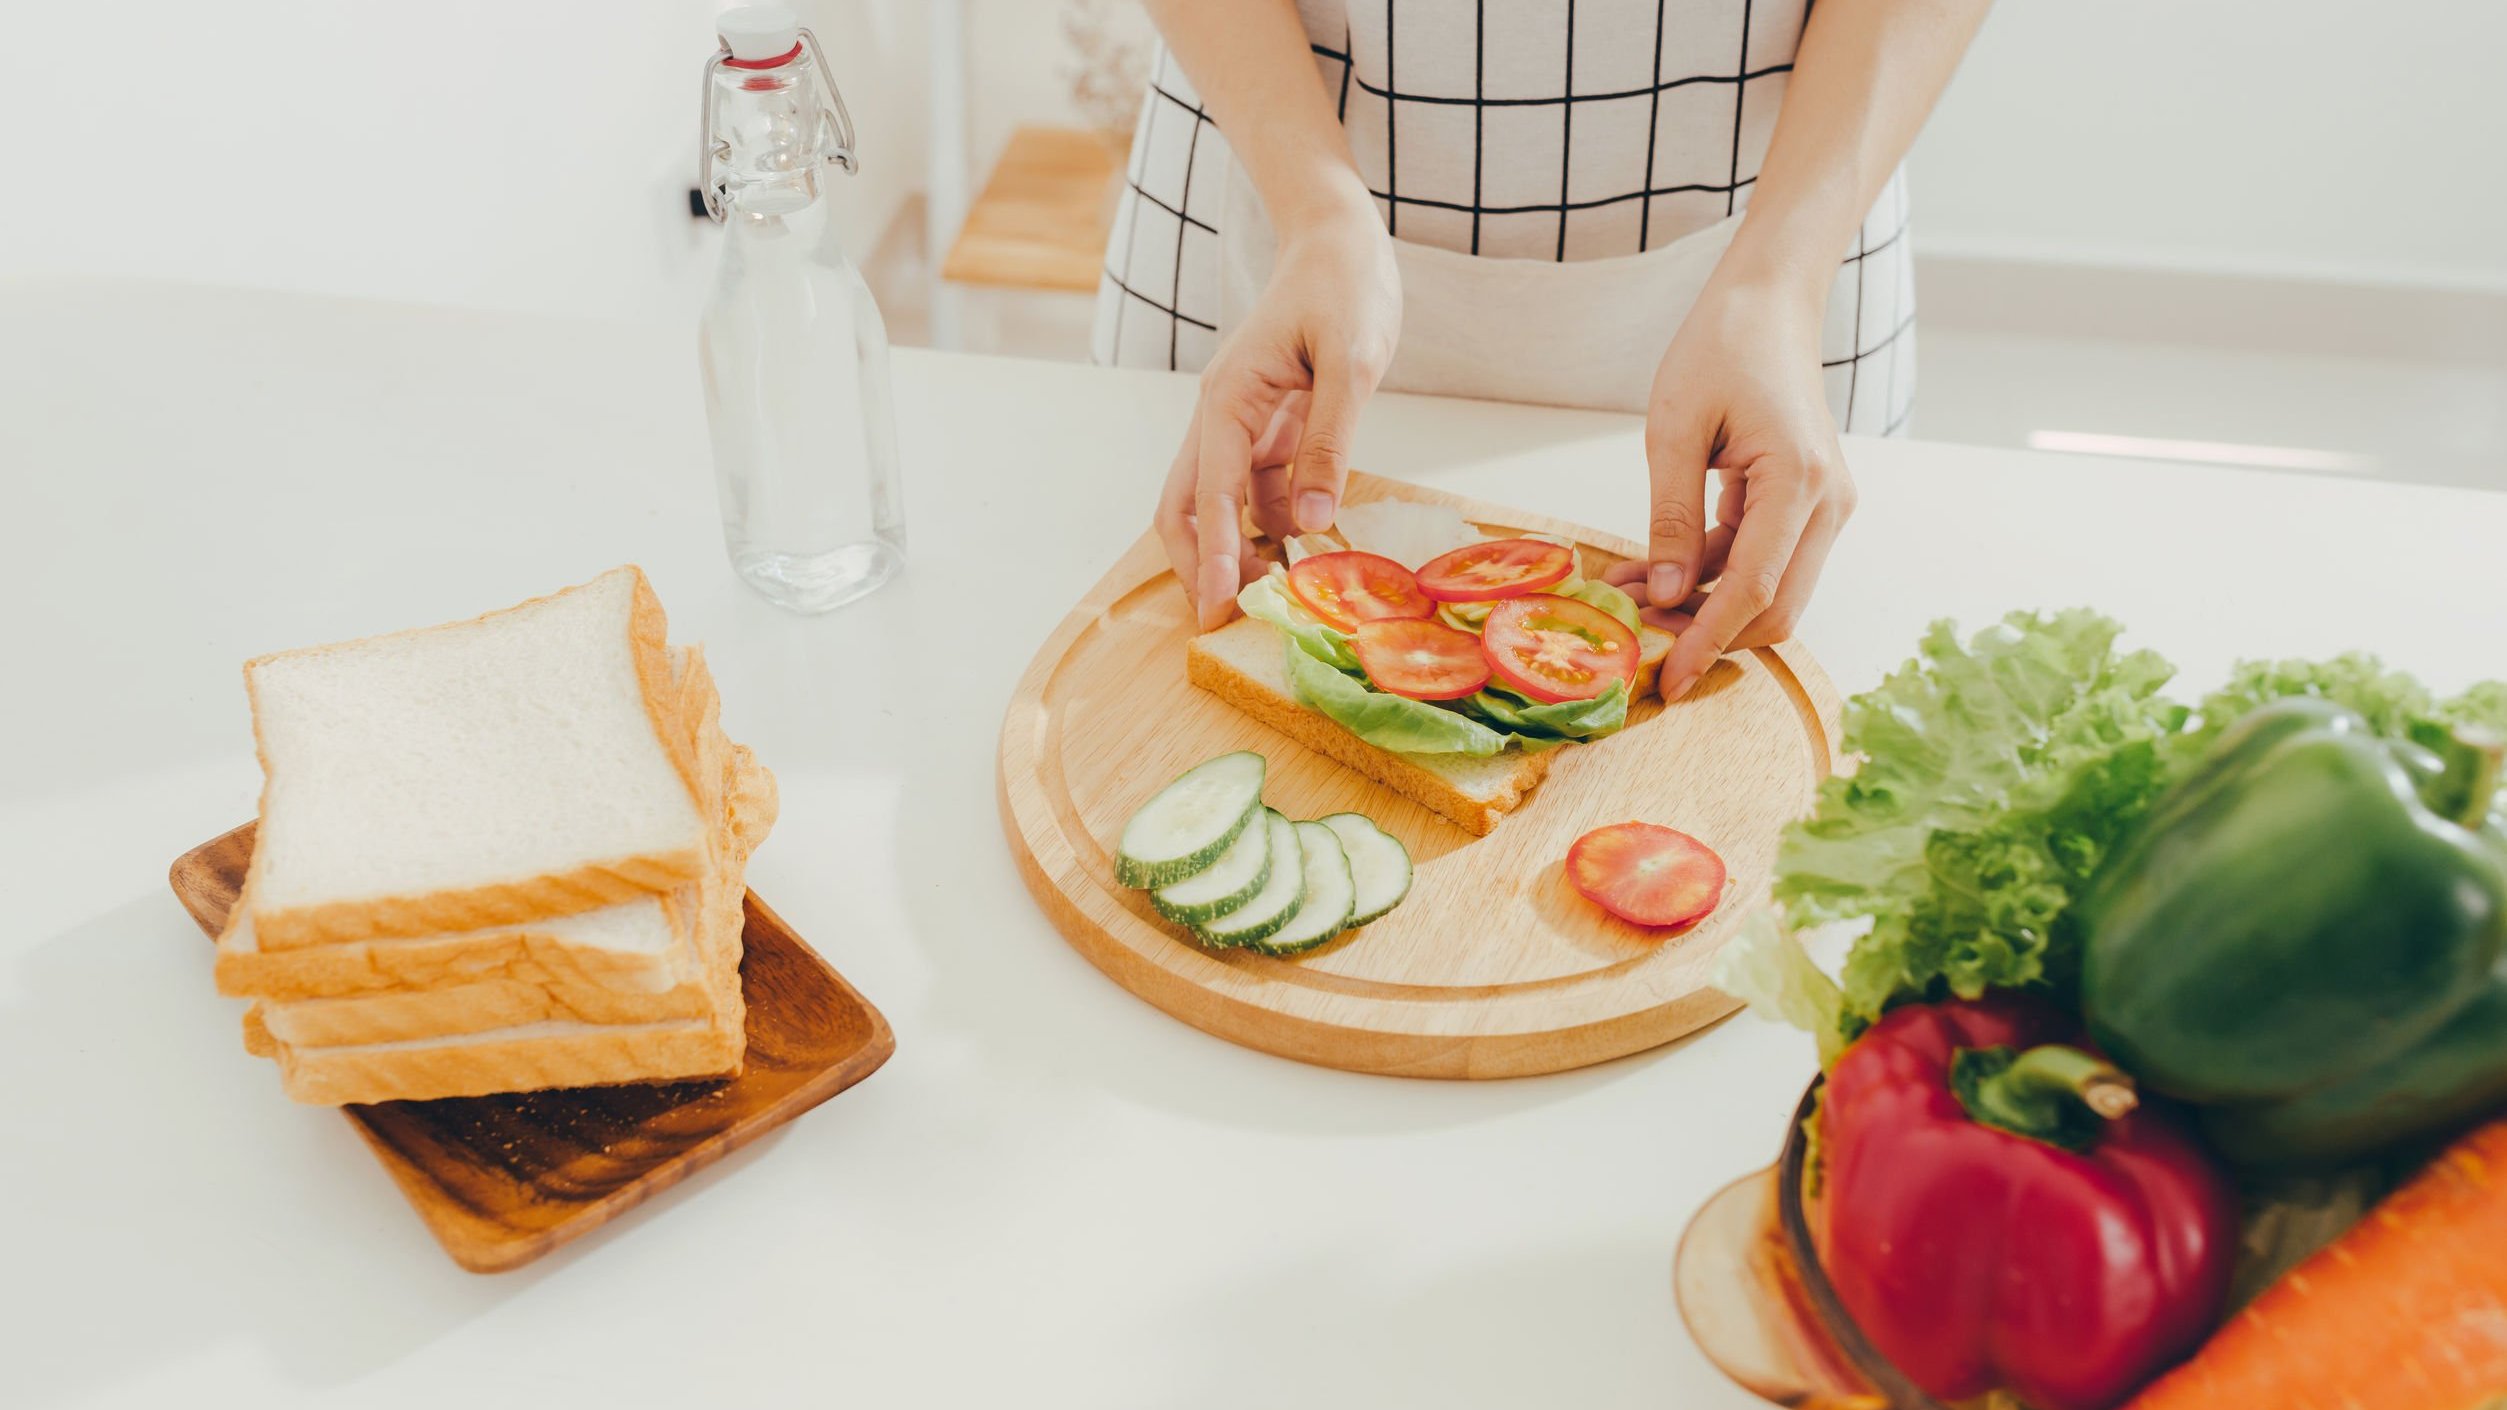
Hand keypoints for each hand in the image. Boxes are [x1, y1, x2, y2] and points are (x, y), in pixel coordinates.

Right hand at [1155, 199, 1400, 629]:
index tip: (1214, 606)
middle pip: (1184, 506)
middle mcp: (1221, 416)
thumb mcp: (1351, 361)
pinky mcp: (1268, 429)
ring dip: (1235, 551)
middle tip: (1224, 620)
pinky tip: (1302, 551)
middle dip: (1197, 564)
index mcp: (1228, 397)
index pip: (1209, 491)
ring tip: (1275, 596)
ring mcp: (1241, 425)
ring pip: (1217, 504)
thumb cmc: (1344, 283)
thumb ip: (1330, 439)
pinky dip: (1270, 527)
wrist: (1337, 237)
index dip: (1211, 553)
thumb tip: (1311, 518)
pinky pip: (1256, 491)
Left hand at [1604, 277, 1856, 699]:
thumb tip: (1667, 594)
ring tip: (1632, 597)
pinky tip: (1656, 572)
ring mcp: (1824, 506)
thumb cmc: (1722, 346)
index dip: (1707, 641)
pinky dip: (1713, 576)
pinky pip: (1762, 561)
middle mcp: (1828, 502)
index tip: (1667, 680)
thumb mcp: (1675, 429)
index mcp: (1800, 480)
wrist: (1769, 303)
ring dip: (1705, 606)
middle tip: (1640, 639)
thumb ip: (1671, 517)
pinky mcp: (1807, 504)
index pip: (1754, 589)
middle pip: (1776, 608)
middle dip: (1709, 634)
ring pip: (1771, 592)